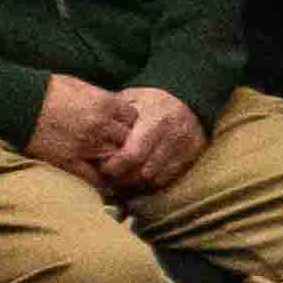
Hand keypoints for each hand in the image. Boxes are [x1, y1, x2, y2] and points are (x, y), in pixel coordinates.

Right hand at [29, 71, 122, 176]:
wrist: (19, 103)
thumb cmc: (48, 90)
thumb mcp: (81, 86)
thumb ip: (102, 99)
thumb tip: (116, 108)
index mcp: (105, 104)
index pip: (133, 118)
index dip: (130, 124)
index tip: (125, 127)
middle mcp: (100, 125)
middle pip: (128, 140)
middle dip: (127, 143)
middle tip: (123, 148)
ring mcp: (86, 145)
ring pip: (116, 159)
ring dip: (116, 162)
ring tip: (117, 166)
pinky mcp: (69, 161)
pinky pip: (94, 178)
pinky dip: (102, 182)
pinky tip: (105, 182)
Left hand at [91, 85, 205, 193]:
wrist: (188, 99)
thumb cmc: (151, 101)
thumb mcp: (131, 100)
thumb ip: (114, 117)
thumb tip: (91, 137)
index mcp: (156, 119)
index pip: (132, 155)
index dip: (114, 166)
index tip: (102, 167)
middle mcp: (174, 135)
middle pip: (143, 172)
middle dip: (123, 178)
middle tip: (109, 177)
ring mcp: (186, 147)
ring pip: (155, 179)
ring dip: (136, 183)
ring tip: (122, 177)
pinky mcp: (191, 156)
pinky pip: (167, 179)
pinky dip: (151, 182)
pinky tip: (139, 176)